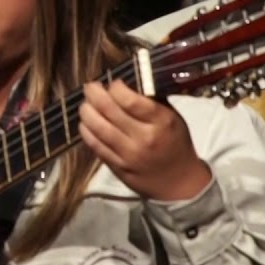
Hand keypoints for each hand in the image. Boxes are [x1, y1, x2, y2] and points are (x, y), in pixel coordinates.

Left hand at [79, 80, 211, 200]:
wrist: (179, 183)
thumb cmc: (175, 144)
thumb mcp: (173, 118)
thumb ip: (152, 100)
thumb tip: (128, 82)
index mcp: (161, 121)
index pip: (131, 100)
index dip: (116, 88)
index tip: (113, 83)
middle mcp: (144, 138)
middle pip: (110, 111)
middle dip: (95, 95)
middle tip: (90, 87)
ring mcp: (129, 155)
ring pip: (99, 128)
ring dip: (87, 112)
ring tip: (85, 104)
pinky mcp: (118, 168)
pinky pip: (97, 146)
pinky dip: (87, 132)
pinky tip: (85, 123)